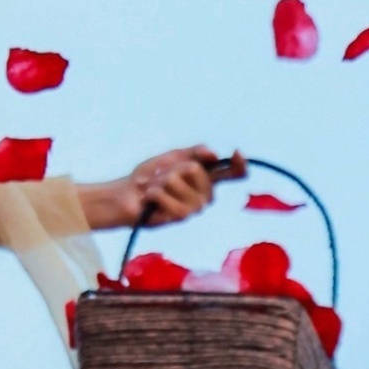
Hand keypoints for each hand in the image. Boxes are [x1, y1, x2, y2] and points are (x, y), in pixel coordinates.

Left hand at [99, 146, 225, 231]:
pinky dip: (151, 192)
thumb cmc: (151, 176)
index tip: (236, 153)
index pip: (234, 174)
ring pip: (176, 180)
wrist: (128, 195)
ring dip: (157, 180)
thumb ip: (195, 152)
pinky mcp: (181, 216)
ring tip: (153, 188)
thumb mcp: (174, 158)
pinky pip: (165, 194)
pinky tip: (148, 198)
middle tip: (160, 177)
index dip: (240, 164)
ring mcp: (195, 207)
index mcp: (208, 178)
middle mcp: (206, 195)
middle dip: (170, 168)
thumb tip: (214, 154)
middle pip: (194, 168)